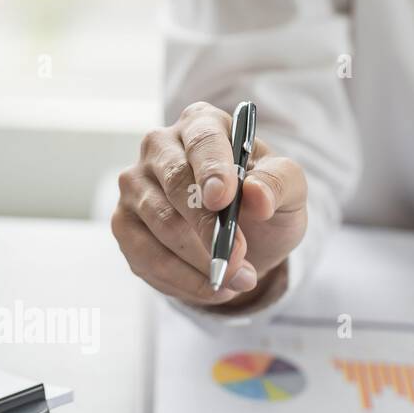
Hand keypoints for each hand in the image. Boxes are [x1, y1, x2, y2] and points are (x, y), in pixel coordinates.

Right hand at [112, 101, 307, 310]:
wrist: (244, 239)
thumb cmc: (263, 203)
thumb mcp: (290, 190)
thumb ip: (281, 184)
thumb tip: (257, 196)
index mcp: (201, 123)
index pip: (203, 140)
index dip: (212, 170)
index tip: (223, 200)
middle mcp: (159, 147)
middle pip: (176, 184)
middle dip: (208, 228)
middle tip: (239, 259)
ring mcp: (134, 186)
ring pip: (161, 226)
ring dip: (201, 262)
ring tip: (238, 281)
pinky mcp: (123, 225)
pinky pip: (147, 258)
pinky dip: (183, 281)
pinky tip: (212, 288)